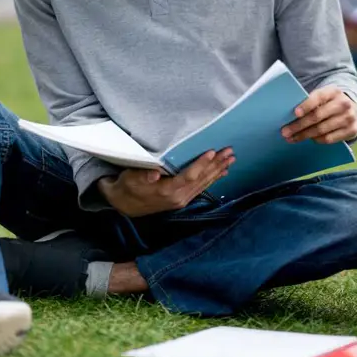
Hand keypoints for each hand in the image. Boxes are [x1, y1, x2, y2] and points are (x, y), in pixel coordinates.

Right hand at [97, 148, 233, 217]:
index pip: (189, 176)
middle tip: (230, 152)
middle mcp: (178, 197)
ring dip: (218, 171)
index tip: (212, 151)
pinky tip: (223, 173)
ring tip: (231, 159)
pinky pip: (202, 188)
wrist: (125, 205)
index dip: (202, 164)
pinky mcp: (183, 200)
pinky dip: (213, 179)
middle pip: (202, 179)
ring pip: (204, 183)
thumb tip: (154, 173)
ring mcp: (182, 200)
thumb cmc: (128, 186)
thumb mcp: (130, 179)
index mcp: (167, 190)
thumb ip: (142, 176)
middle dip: (216, 164)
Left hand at [282, 86, 356, 143]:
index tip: (295, 113)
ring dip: (304, 135)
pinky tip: (308, 139)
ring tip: (292, 138)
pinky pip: (328, 139)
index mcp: (334, 91)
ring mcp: (349, 118)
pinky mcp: (352, 131)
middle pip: (317, 116)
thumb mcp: (323, 97)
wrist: (354, 110)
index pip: (318, 97)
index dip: (306, 105)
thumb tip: (288, 114)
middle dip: (299, 125)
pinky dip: (316, 140)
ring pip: (321, 130)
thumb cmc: (329, 104)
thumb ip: (310, 101)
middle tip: (285, 131)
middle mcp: (344, 104)